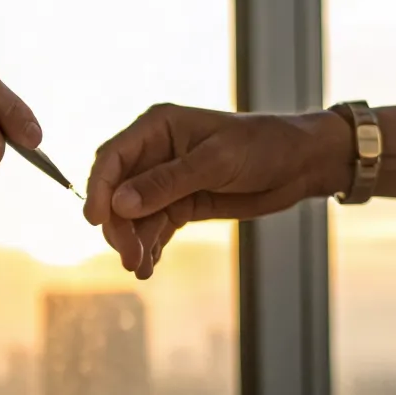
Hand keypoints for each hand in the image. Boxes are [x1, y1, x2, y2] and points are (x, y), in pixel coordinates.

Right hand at [84, 104, 351, 278]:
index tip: (96, 220)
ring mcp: (166, 181)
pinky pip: (154, 228)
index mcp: (157, 128)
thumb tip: (120, 204)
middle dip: (119, 225)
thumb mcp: (215, 163)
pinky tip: (149, 266)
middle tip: (129, 255)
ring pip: (134, 216)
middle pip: (118, 193)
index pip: (113, 158)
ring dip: (134, 242)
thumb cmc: (262, 147)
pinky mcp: (180, 204)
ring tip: (140, 267)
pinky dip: (150, 247)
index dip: (99, 188)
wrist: (298, 164)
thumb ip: (167, 183)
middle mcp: (155, 153)